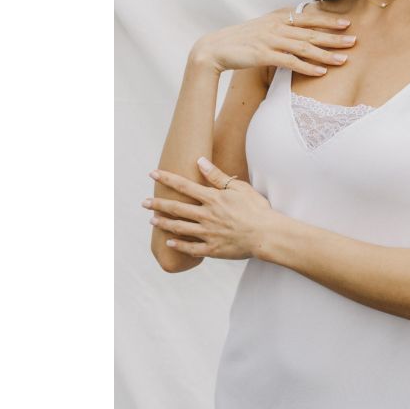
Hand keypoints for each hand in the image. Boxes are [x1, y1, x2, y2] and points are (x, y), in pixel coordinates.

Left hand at [142, 158, 275, 260]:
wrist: (266, 234)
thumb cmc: (256, 209)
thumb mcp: (238, 187)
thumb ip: (217, 175)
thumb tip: (200, 161)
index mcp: (212, 199)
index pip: (184, 186)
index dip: (167, 179)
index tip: (153, 174)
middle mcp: (206, 215)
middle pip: (176, 208)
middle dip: (158, 204)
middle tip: (144, 203)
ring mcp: (207, 233)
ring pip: (179, 228)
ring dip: (163, 223)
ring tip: (152, 220)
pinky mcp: (212, 249)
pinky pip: (190, 248)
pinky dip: (178, 245)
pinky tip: (169, 242)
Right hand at [188, 4, 356, 75]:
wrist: (214, 48)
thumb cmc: (240, 40)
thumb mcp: (262, 28)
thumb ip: (281, 27)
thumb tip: (298, 30)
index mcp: (278, 17)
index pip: (308, 17)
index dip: (329, 20)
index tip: (347, 23)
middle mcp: (276, 26)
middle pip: (311, 32)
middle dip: (334, 36)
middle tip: (354, 40)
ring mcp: (270, 40)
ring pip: (305, 47)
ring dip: (326, 53)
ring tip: (344, 59)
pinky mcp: (264, 55)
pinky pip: (291, 61)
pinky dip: (308, 67)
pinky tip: (321, 71)